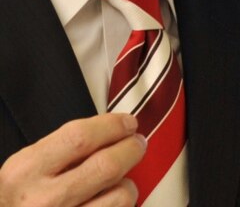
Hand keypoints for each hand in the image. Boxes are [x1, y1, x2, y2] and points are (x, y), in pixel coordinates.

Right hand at [0, 113, 145, 205]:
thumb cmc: (20, 196)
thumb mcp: (28, 165)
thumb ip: (64, 147)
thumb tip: (113, 130)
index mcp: (26, 171)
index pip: (80, 138)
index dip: (112, 126)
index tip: (128, 122)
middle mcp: (43, 199)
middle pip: (107, 166)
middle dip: (131, 148)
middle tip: (137, 142)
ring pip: (121, 195)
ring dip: (127, 182)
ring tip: (119, 178)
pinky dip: (120, 202)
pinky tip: (109, 198)